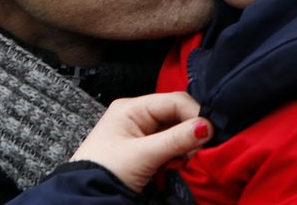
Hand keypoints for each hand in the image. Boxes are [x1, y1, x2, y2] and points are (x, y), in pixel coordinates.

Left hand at [70, 92, 212, 192]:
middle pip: (176, 114)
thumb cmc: (105, 171)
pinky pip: (170, 144)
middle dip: (193, 128)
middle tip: (208, 145)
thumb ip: (175, 140)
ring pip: (175, 130)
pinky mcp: (144, 149)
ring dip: (188, 142)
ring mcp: (141, 132)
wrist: (84, 196)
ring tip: (197, 155)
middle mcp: (137, 114)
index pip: (173, 101)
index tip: (212, 132)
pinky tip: (186, 161)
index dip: (194, 114)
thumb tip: (207, 126)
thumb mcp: (142, 155)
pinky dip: (180, 152)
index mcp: (131, 107)